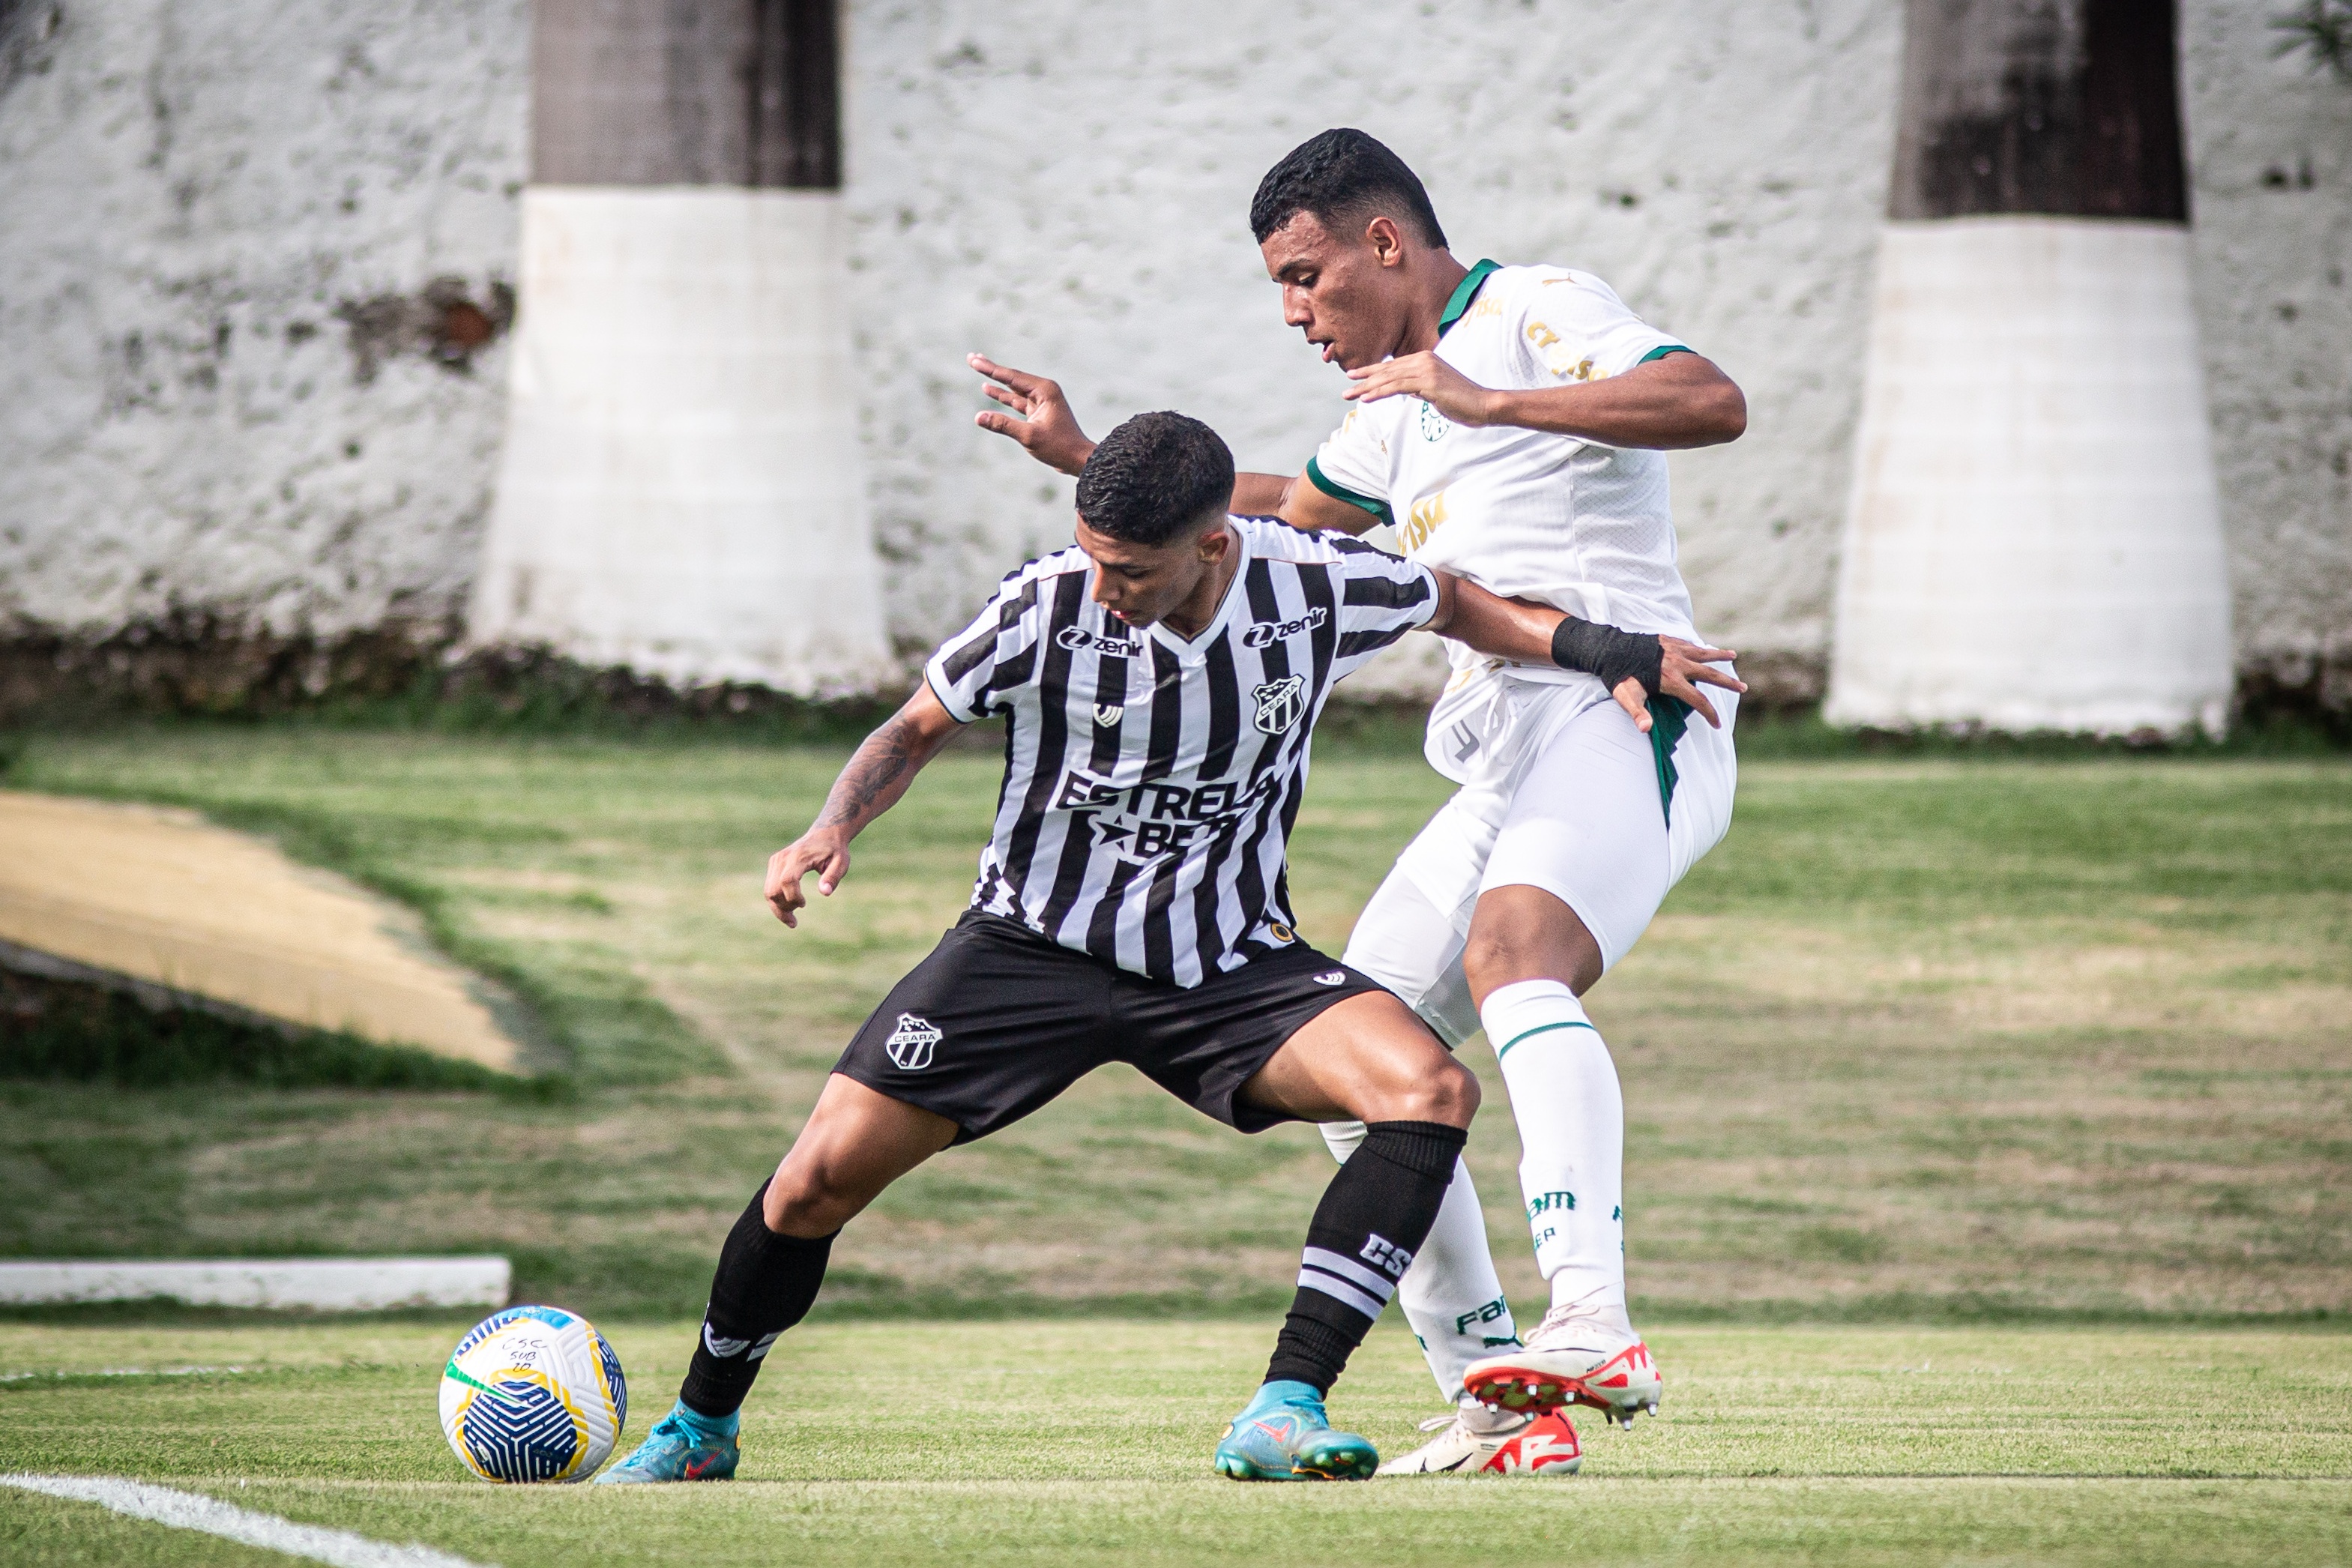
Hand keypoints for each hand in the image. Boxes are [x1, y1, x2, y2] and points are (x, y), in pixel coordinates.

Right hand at [765, 828, 851, 927]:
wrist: (825, 833)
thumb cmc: (835, 850)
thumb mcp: (841, 862)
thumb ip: (833, 877)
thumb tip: (825, 893)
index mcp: (799, 857)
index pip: (788, 880)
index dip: (793, 897)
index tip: (804, 904)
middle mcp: (783, 858)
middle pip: (773, 889)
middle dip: (782, 909)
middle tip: (795, 922)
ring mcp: (776, 860)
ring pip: (768, 891)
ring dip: (778, 908)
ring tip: (792, 920)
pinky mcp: (774, 863)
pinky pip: (769, 887)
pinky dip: (776, 901)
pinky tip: (789, 908)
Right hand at [970, 353, 1095, 475]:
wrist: (1078, 459)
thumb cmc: (1059, 447)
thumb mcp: (1029, 436)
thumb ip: (1003, 425)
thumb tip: (979, 417)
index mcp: (1045, 390)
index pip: (1012, 377)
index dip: (990, 369)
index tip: (974, 359)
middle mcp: (1044, 391)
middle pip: (1012, 378)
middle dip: (991, 369)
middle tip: (972, 358)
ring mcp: (1041, 401)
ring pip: (1013, 389)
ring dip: (996, 381)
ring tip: (978, 367)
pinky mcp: (1039, 412)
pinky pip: (1017, 401)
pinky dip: (1003, 396)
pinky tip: (989, 389)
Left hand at [1343, 351, 1501, 424]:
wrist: (1484, 404)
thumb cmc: (1463, 401)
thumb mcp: (1437, 392)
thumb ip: (1421, 389)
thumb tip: (1409, 392)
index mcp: (1426, 359)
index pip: (1394, 366)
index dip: (1373, 371)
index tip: (1356, 376)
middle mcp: (1424, 359)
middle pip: (1387, 370)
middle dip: (1364, 378)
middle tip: (1346, 385)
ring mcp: (1426, 369)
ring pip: (1388, 378)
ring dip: (1366, 387)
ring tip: (1349, 394)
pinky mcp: (1428, 382)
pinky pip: (1397, 388)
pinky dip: (1379, 393)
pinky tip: (1365, 398)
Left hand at [1610, 638, 1746, 732]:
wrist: (1608, 648)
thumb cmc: (1617, 676)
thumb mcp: (1626, 697)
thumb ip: (1637, 713)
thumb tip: (1646, 730)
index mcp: (1671, 679)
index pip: (1698, 700)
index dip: (1709, 714)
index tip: (1717, 724)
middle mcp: (1677, 663)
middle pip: (1709, 674)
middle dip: (1727, 682)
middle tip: (1743, 688)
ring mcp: (1674, 649)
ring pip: (1703, 653)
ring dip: (1719, 655)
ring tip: (1733, 655)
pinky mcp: (1668, 640)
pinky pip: (1689, 644)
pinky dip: (1699, 648)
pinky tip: (1704, 649)